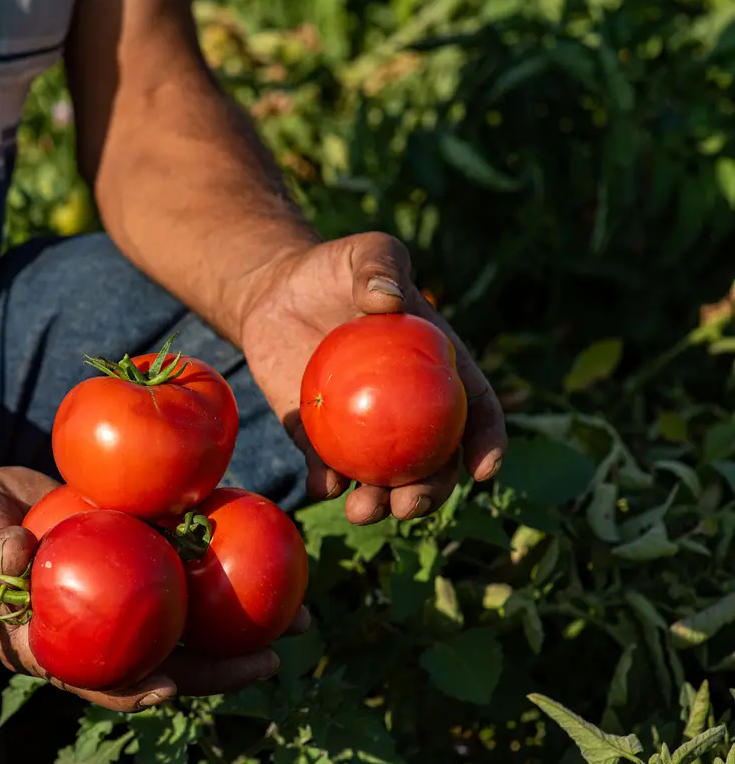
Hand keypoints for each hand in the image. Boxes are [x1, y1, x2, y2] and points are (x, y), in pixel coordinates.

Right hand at [0, 465, 307, 711]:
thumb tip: (19, 552)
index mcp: (58, 647)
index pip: (101, 682)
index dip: (137, 690)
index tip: (174, 687)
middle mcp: (99, 629)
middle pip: (165, 658)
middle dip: (220, 666)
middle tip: (273, 659)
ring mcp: (122, 595)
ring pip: (187, 617)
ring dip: (241, 621)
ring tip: (299, 615)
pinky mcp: (137, 558)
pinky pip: (182, 563)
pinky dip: (219, 560)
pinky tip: (263, 545)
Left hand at [239, 232, 507, 524]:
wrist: (274, 291)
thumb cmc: (332, 268)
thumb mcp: (364, 252)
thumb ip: (380, 266)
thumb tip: (388, 300)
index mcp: (436, 368)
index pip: (474, 409)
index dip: (488, 441)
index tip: (485, 469)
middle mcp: (406, 407)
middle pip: (433, 460)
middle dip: (430, 491)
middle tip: (409, 506)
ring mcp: (363, 425)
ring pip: (382, 475)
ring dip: (379, 502)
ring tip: (363, 511)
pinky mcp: (317, 433)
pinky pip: (325, 466)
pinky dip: (326, 483)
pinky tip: (322, 488)